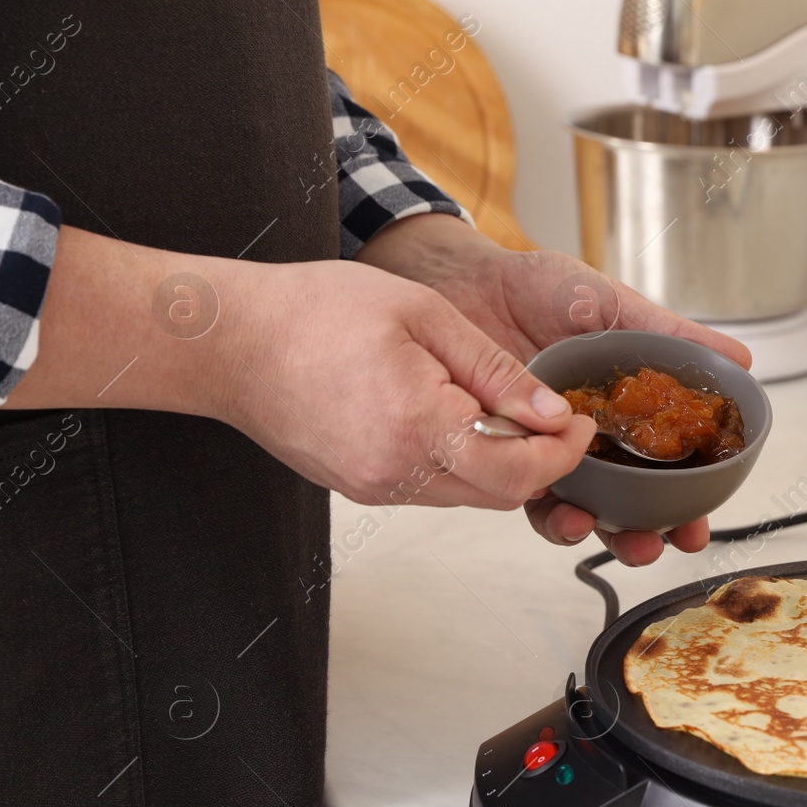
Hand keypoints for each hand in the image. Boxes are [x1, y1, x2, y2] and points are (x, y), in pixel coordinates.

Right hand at [20, 226, 596, 511]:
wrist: (226, 341)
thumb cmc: (312, 313)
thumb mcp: (424, 317)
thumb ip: (495, 370)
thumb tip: (551, 412)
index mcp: (418, 428)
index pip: (520, 471)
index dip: (564, 453)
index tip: (580, 424)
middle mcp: (396, 474)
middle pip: (499, 492)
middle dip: (540, 461)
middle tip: (557, 420)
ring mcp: (374, 487)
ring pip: (468, 494)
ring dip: (501, 462)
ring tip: (509, 412)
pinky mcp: (359, 487)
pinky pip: (432, 487)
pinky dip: (461, 461)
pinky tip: (460, 420)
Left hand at [356, 213, 751, 564]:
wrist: (474, 279)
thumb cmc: (541, 288)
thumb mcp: (615, 307)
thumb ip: (670, 335)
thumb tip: (738, 357)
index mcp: (626, 413)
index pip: (664, 473)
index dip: (684, 506)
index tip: (696, 528)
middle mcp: (590, 439)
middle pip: (625, 505)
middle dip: (641, 536)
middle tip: (653, 543)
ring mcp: (546, 447)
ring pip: (574, 506)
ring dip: (586, 529)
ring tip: (590, 526)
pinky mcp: (503, 448)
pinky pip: (520, 486)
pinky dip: (535, 499)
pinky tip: (545, 495)